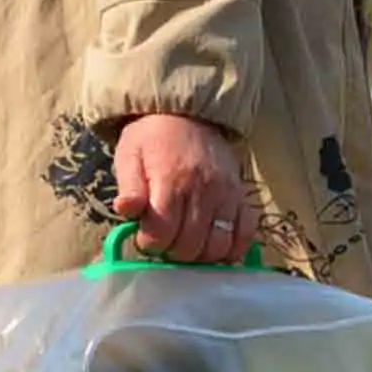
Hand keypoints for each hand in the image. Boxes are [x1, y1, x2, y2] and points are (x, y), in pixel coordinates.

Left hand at [112, 114, 256, 263]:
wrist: (188, 114)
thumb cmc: (153, 141)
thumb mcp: (130, 156)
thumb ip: (128, 187)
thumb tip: (124, 209)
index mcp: (171, 180)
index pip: (162, 232)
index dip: (150, 244)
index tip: (146, 237)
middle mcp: (203, 189)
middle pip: (189, 246)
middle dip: (173, 252)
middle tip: (166, 241)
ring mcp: (227, 195)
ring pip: (217, 246)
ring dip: (199, 256)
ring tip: (187, 245)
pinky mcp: (242, 197)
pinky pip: (246, 234)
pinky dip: (233, 248)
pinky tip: (216, 248)